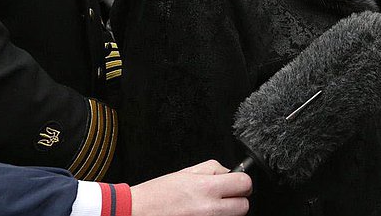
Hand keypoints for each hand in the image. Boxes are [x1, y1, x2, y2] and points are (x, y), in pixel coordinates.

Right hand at [131, 159, 251, 215]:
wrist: (135, 213)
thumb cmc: (157, 195)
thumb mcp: (186, 172)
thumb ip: (213, 169)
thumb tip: (231, 172)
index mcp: (206, 188)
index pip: (244, 184)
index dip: (242, 182)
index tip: (237, 183)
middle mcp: (209, 209)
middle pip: (243, 206)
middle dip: (237, 200)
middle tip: (224, 197)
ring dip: (226, 213)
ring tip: (208, 207)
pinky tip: (201, 214)